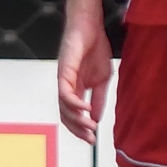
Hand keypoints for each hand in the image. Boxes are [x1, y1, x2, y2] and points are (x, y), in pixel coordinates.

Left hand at [57, 14, 112, 143]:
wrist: (90, 28)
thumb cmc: (95, 49)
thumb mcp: (102, 79)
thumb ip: (99, 99)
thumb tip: (97, 118)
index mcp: (76, 90)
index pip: (74, 115)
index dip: (81, 129)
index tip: (93, 139)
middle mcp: (67, 88)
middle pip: (67, 116)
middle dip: (78, 130)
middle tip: (90, 139)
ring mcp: (64, 81)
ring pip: (64, 107)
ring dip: (77, 120)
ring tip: (90, 127)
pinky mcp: (64, 72)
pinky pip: (66, 93)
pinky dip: (75, 104)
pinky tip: (86, 110)